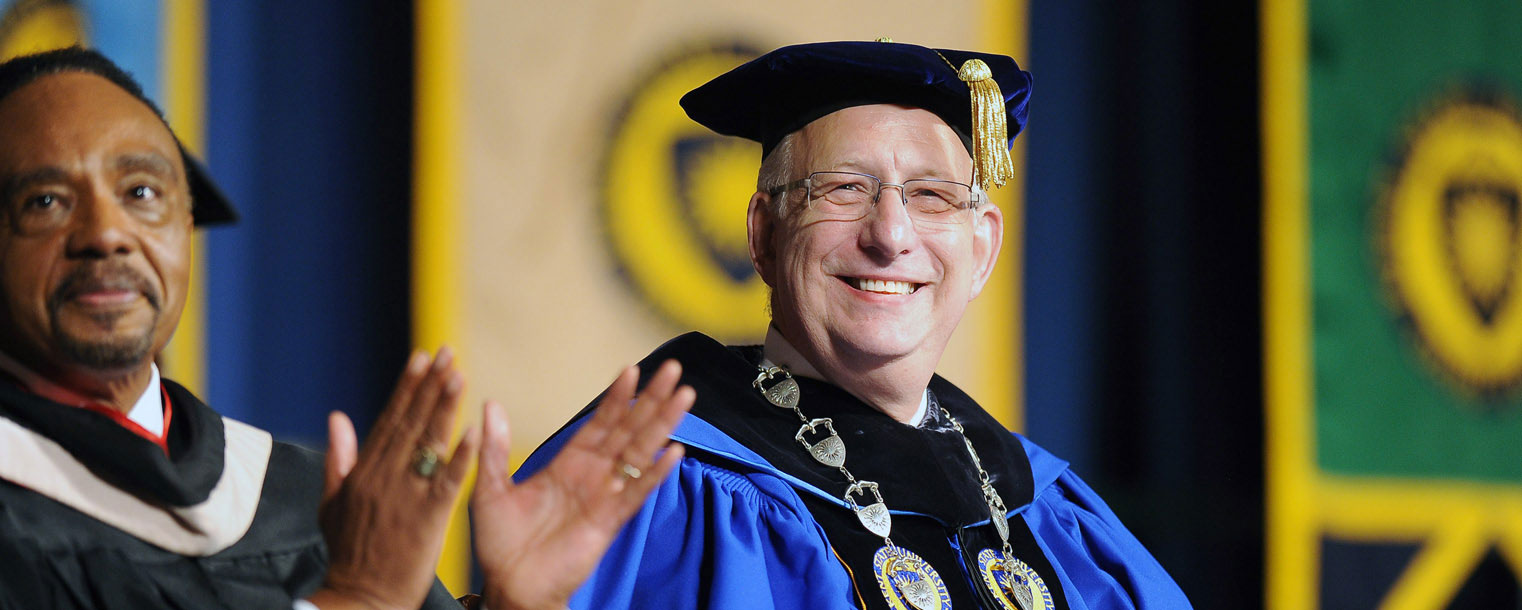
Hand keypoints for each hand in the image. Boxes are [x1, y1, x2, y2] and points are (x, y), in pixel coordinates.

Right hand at [307, 348, 481, 609]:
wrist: (358, 598)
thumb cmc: (349, 554)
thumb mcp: (333, 503)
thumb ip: (339, 458)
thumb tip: (337, 416)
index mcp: (364, 471)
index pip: (389, 419)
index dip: (407, 387)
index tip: (421, 358)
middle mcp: (383, 476)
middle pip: (410, 422)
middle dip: (430, 385)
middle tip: (447, 352)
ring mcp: (404, 496)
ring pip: (428, 442)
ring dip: (444, 407)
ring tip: (459, 374)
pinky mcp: (426, 518)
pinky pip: (447, 480)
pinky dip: (460, 455)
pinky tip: (474, 430)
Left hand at [473, 360, 692, 609]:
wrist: (509, 586)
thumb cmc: (500, 542)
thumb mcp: (490, 489)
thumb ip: (495, 448)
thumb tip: (490, 405)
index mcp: (568, 464)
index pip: (599, 422)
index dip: (616, 397)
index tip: (632, 369)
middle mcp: (593, 475)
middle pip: (629, 429)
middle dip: (651, 400)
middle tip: (673, 369)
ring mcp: (605, 496)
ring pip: (641, 453)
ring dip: (663, 425)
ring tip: (685, 396)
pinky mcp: (609, 521)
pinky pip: (636, 492)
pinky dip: (655, 472)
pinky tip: (674, 451)